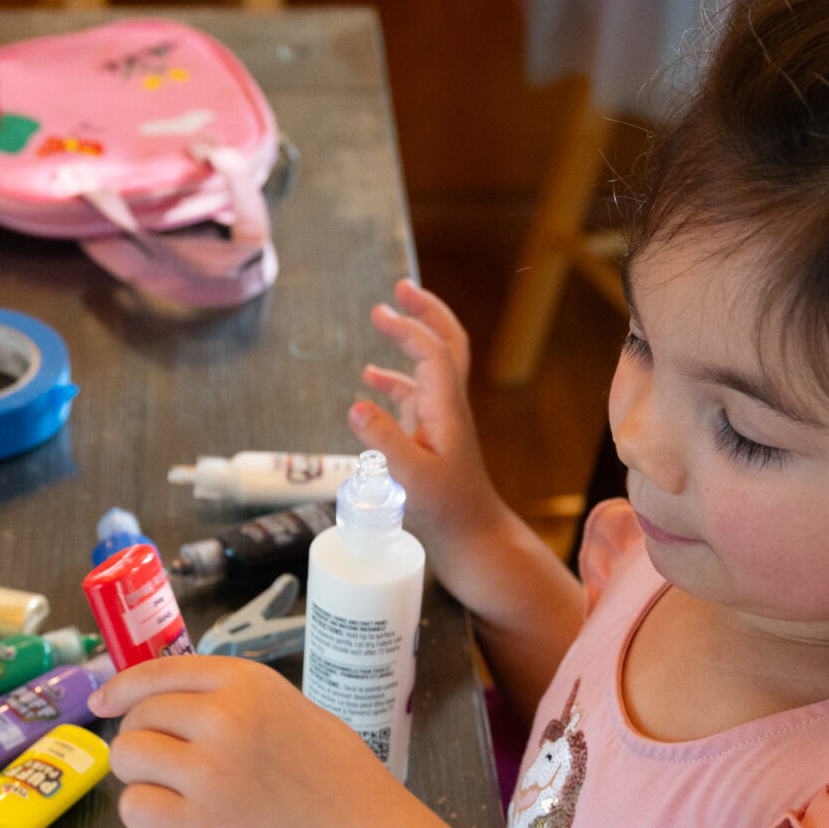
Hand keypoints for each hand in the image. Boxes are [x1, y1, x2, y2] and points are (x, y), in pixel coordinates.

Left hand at [89, 656, 404, 827]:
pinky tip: (175, 819)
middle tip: (174, 766)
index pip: (157, 672)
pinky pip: (134, 807)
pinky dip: (145, 814)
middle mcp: (225, 719)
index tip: (103, 703)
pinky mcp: (200, 825)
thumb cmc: (324, 774)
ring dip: (141, 776)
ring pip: (127, 758)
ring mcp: (210, 773)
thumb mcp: (283, 706)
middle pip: (138, 718)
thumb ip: (225, 698)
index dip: (121, 689)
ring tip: (179, 791)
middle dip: (143, 741)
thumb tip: (151, 697)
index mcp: (245, 682)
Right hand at [351, 280, 508, 555]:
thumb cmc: (447, 512)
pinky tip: (370, 381)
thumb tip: (356, 403)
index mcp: (446, 410)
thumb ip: (383, 440)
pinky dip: (394, 380)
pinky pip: (414, 395)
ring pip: (431, 366)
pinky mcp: (430, 438)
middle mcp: (447, 408)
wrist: (472, 538)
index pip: (431, 353)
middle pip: (446, 345)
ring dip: (411, 339)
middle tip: (401, 288)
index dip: (409, 327)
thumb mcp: (412, 477)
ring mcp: (440, 421)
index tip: (381, 312)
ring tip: (383, 319)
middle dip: (426, 312)